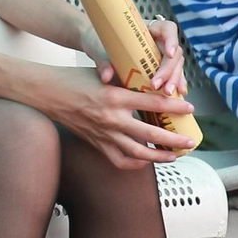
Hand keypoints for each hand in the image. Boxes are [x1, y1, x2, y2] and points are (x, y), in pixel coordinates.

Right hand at [41, 64, 196, 170]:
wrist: (48, 94)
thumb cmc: (75, 79)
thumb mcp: (103, 74)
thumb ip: (126, 82)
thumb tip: (151, 85)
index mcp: (115, 96)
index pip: (153, 102)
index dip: (174, 106)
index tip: (189, 108)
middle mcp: (111, 118)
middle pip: (150, 133)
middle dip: (174, 140)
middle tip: (189, 142)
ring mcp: (103, 134)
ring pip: (137, 153)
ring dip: (159, 156)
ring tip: (173, 156)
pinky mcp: (96, 143)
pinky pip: (120, 159)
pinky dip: (136, 163)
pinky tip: (146, 160)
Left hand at [79, 17, 186, 95]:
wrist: (94, 45)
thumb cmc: (99, 41)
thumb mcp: (100, 49)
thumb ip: (104, 61)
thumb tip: (106, 76)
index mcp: (147, 28)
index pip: (168, 28)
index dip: (172, 40)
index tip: (169, 54)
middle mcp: (157, 40)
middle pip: (174, 52)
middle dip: (170, 70)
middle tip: (159, 86)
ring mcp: (160, 54)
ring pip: (176, 66)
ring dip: (174, 80)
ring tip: (166, 93)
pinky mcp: (158, 67)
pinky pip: (172, 75)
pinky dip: (175, 84)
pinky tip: (176, 94)